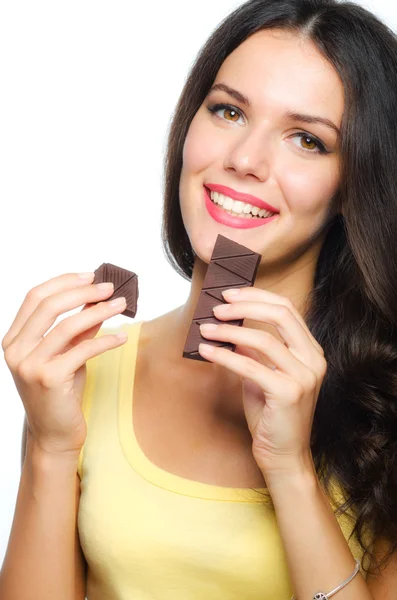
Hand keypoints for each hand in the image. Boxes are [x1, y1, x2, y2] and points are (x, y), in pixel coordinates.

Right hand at [2, 273, 127, 456]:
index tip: (90, 275)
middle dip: (83, 291)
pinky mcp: (49, 379)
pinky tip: (122, 338)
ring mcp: (29, 365)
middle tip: (110, 287)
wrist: (53, 434)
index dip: (64, 281)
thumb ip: (77, 329)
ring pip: (68, 326)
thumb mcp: (66, 354)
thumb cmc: (60, 393)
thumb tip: (97, 299)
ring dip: (99, 311)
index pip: (35, 297)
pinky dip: (105, 341)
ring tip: (121, 305)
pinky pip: (82, 350)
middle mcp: (16, 350)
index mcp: (14, 339)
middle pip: (49, 306)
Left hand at [198, 286, 326, 482]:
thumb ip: (253, 350)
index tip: (229, 294)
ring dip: (229, 331)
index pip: (286, 309)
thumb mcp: (262, 374)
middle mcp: (314, 360)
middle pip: (280, 315)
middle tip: (217, 307)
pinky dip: (224, 355)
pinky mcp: (288, 394)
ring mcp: (304, 377)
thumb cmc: (271, 414)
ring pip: (263, 339)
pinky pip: (250, 366)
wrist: (283, 455)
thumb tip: (230, 324)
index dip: (256, 296)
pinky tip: (206, 351)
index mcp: (311, 351)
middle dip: (245, 305)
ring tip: (205, 328)